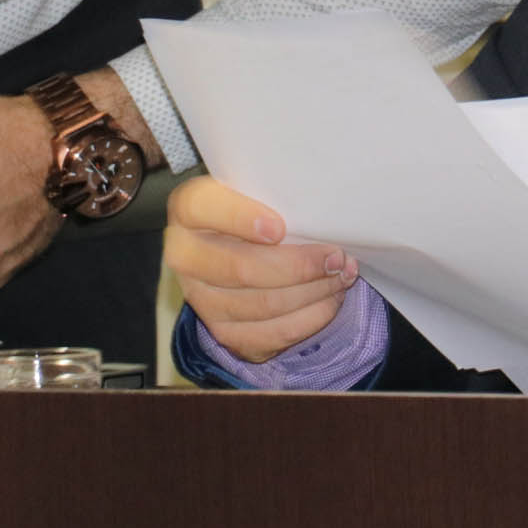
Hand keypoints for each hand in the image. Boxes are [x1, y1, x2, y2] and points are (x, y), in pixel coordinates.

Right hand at [163, 175, 358, 363]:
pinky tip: (331, 300)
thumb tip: (322, 216)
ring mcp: (201, 299)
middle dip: (298, 267)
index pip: (201, 208)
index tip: (279, 228)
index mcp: (189, 209)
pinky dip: (310, 318)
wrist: (239, 250)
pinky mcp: (224, 332)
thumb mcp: (259, 193)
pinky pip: (272, 334)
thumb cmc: (257, 212)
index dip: (239, 219)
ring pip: (262, 305)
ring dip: (313, 293)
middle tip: (336, 258)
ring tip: (342, 276)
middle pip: (240, 269)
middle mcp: (185, 256)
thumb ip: (276, 196)